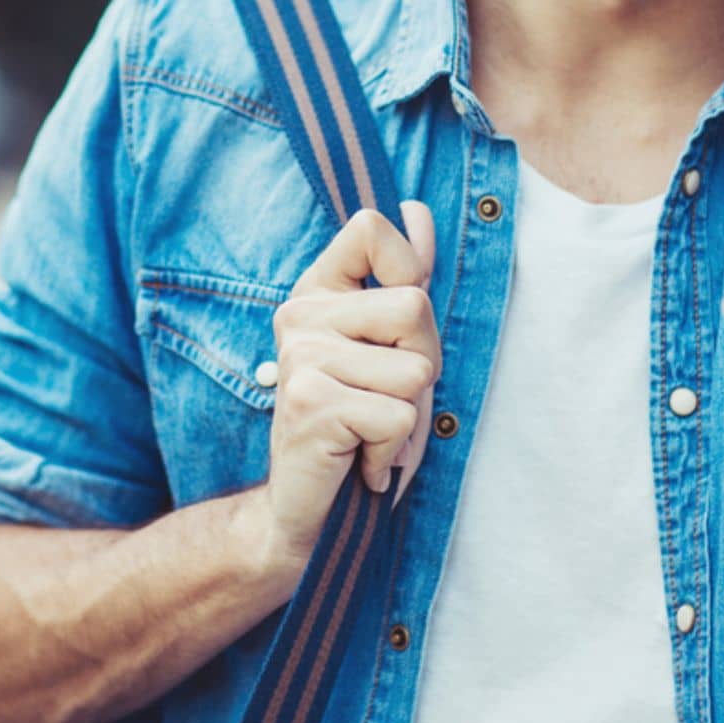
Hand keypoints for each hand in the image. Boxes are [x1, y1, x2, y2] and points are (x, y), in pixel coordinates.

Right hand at [258, 204, 439, 572]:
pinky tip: (359, 459)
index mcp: (318, 291)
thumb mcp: (387, 346)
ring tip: (371, 429)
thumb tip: (418, 211)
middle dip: (423, 362)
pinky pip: (397, 414)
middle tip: (386, 398)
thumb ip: (403, 278)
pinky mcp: (309, 403)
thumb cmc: (356, 425)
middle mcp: (300, 315)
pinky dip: (391, 449)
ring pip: (415, 367)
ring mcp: (300, 357)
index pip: (370, 227)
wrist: (305, 512)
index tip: (395, 322)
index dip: (407, 267)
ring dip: (409, 413)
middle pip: (414, 305)